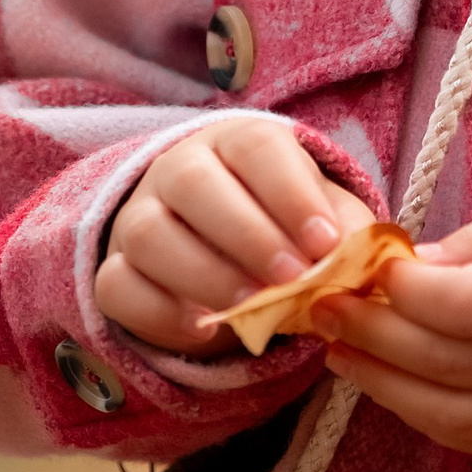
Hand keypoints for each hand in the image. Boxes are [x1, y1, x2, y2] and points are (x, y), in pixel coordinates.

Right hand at [96, 116, 351, 356]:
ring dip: (204, 274)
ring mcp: (137, 218)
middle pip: (194, 182)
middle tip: (293, 281)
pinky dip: (159, 312)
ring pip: (148, 233)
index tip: (326, 244)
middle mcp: (177, 169)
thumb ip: (344, 235)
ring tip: (252, 309)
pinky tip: (205, 329)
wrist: (230, 259)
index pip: (256, 147)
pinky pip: (117, 286)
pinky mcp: (114, 271)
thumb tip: (358, 259)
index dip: (291, 194)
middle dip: (248, 235)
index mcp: (236, 143)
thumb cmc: (287, 230)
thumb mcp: (324, 223)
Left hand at [312, 208, 471, 463]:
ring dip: (383, 385)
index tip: (366, 267)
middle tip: (324, 310)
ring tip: (339, 353)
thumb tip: (418, 266)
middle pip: (444, 362)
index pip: (461, 304)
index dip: (403, 289)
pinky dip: (423, 416)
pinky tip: (390, 386)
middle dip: (374, 335)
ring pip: (449, 415)